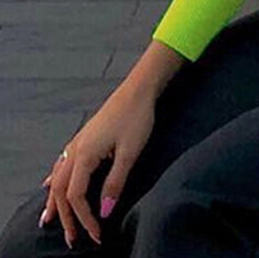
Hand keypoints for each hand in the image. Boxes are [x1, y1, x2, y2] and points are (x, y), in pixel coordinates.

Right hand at [40, 83, 155, 247]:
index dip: (84, 218)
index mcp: (84, 155)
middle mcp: (74, 150)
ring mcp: (77, 143)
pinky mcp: (83, 138)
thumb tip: (103, 211)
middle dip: (66, 217)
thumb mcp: (130, 152)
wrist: (138, 90)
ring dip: (55, 201)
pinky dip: (54, 180)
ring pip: (57, 178)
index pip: (76, 196)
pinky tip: (48, 185)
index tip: (96, 235)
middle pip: (61, 191)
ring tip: (49, 220)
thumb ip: (115, 182)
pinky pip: (60, 164)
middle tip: (71, 239)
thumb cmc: (136, 118)